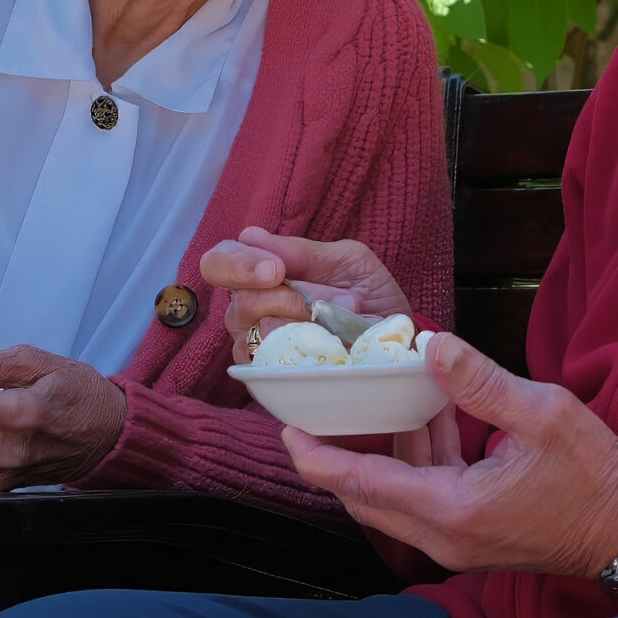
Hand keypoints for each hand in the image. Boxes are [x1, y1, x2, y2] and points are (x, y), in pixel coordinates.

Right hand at [205, 227, 411, 364]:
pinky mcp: (273, 380)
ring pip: (262, 334)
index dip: (238, 264)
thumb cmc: (369, 295)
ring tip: (345, 318)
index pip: (219, 263)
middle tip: (317, 303)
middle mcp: (250, 311)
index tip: (275, 270)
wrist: (399, 341)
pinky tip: (334, 346)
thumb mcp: (347, 261)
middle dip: (285, 298)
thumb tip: (251, 236)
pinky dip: (311, 352)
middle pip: (240, 303)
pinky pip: (277, 367)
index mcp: (261, 273)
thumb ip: (301, 252)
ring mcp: (259, 348)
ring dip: (310, 323)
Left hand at [282, 332, 617, 577]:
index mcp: (452, 510)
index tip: (286, 431)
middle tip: (306, 417)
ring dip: (379, 455)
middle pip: (368, 498)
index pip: (365, 485)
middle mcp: (445, 536)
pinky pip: (425, 499)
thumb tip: (430, 343)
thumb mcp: (542, 413)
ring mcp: (458, 542)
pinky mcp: (474, 536)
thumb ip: (480, 381)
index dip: (321, 459)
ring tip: (364, 403)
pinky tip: (423, 417)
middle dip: (335, 459)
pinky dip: (414, 462)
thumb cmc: (594, 472)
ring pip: (395, 499)